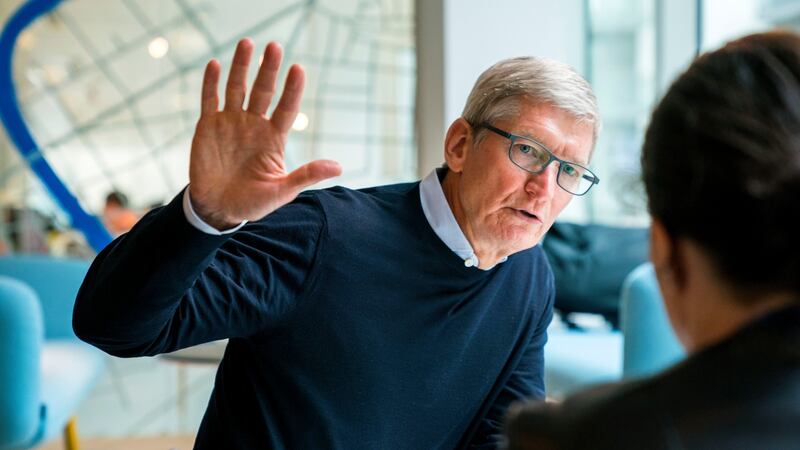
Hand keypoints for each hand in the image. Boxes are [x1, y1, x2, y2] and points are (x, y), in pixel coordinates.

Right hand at [188, 39, 341, 228]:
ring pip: (237, 88)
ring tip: (247, 43)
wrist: (218, 209)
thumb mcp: (282, 191)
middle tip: (275, 46)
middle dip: (268, 69)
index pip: (286, 108)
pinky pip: (210, 99)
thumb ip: (306, 175)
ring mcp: (231, 123)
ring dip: (241, 66)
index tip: (298, 68)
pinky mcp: (208, 127)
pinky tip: (215, 65)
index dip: (292, 89)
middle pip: (263, 91)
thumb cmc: (253, 202)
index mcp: (273, 138)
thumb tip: (338, 167)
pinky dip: (211, 83)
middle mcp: (254, 125)